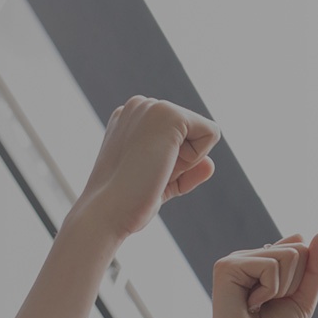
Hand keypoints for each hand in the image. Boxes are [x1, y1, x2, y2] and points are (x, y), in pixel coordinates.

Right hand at [66, 96, 219, 240]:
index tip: (144, 175)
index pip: (177, 136)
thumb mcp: (160, 184)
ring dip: (186, 160)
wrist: (106, 210)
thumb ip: (185, 172)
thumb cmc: (126, 204)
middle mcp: (139, 106)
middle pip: (192, 132)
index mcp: (130, 119)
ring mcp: (152, 106)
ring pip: (202, 132)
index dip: (172, 163)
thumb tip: (210, 164)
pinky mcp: (169, 114)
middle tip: (149, 175)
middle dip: (181, 160)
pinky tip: (165, 164)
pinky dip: (195, 157)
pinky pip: (211, 133)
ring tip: (153, 169)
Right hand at [201, 232, 317, 317]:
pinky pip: (271, 266)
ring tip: (259, 304)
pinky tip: (250, 304)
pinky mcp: (227, 266)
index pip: (303, 246)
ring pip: (289, 255)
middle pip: (300, 248)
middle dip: (295, 283)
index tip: (282, 300)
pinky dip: (269, 291)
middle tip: (269, 304)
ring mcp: (236, 259)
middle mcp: (249, 255)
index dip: (303, 278)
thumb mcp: (304, 297)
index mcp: (264, 260)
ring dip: (283, 288)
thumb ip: (317, 265)